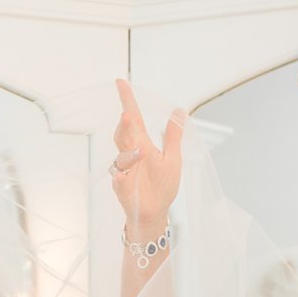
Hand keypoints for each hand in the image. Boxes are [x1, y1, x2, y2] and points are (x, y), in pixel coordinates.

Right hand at [111, 78, 186, 227]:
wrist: (156, 213)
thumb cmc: (162, 187)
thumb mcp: (173, 159)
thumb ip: (173, 136)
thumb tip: (179, 111)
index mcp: (143, 145)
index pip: (135, 119)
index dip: (128, 101)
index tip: (121, 83)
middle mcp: (132, 155)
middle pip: (123, 135)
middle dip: (124, 125)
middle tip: (127, 115)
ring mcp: (126, 172)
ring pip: (121, 157)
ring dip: (129, 153)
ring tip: (141, 152)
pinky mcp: (123, 189)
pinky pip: (118, 181)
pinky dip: (120, 179)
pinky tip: (122, 177)